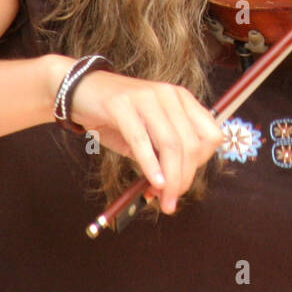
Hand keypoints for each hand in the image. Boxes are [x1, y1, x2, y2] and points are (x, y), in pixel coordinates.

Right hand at [54, 63, 223, 213]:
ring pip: (171, 144)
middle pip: (190, 144)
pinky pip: (141, 140)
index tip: (184, 181)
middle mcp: (169, 95)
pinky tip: (153, 182)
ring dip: (170, 179)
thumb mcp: (147, 134)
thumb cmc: (116, 117)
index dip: (202, 163)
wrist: (80, 90)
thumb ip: (162, 155)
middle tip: (171, 201)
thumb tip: (171, 189)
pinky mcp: (122, 105)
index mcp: (182, 100)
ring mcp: (147, 97)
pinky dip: (150, 164)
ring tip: (163, 200)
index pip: (210, 135)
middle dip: (184, 178)